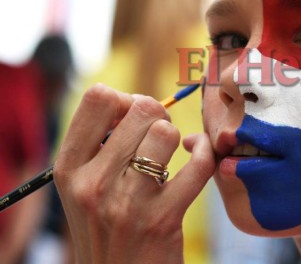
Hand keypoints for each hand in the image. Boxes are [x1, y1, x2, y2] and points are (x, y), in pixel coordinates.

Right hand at [54, 84, 214, 263]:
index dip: (125, 98)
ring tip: (172, 151)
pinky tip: (199, 154)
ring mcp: (128, 202)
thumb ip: (99, 145)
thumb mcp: (83, 187)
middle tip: (159, 134)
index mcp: (69, 168)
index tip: (132, 118)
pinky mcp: (163, 218)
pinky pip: (198, 163)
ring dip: (177, 136)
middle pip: (141, 108)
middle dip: (159, 114)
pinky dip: (206, 152)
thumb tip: (136, 102)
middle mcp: (92, 183)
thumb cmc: (106, 227)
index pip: (98, 98)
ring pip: (166, 132)